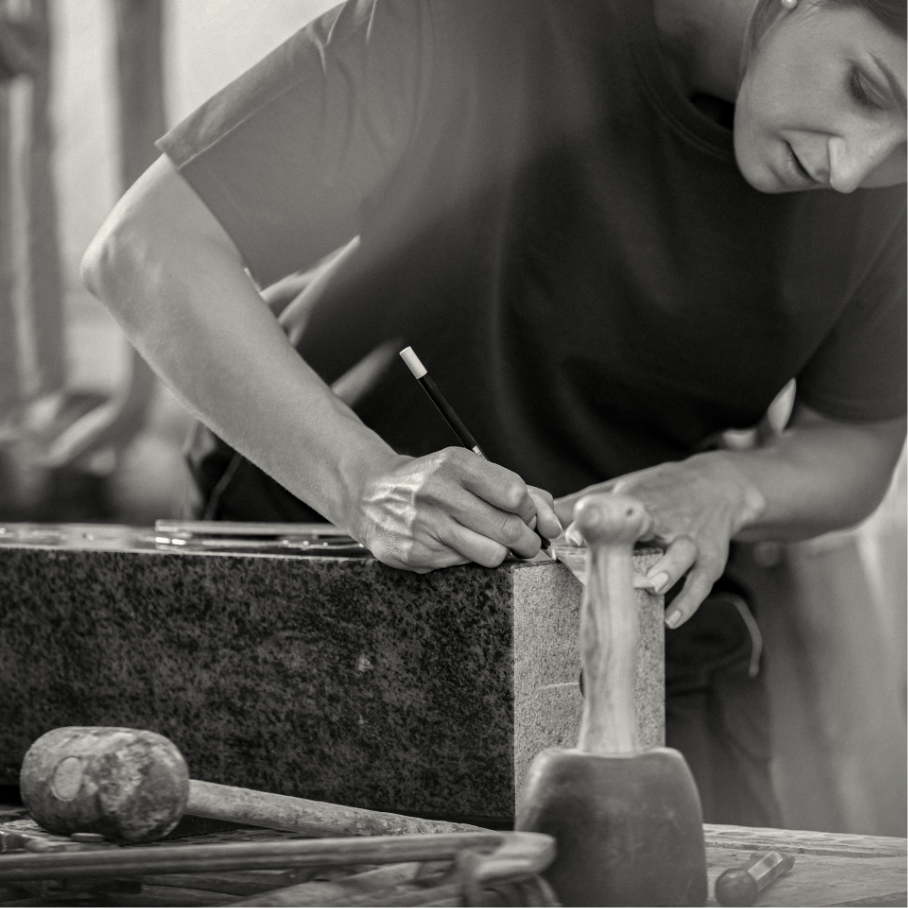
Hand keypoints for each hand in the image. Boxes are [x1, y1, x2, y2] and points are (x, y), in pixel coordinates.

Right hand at [349, 446, 561, 571]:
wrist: (370, 494)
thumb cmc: (432, 481)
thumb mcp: (469, 470)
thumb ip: (517, 490)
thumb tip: (554, 522)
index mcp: (455, 464)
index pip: (515, 494)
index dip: (530, 511)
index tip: (526, 515)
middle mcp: (438, 492)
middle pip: (509, 529)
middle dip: (527, 541)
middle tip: (524, 542)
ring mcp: (425, 525)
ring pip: (492, 554)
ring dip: (502, 554)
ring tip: (493, 544)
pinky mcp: (415, 554)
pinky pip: (463, 566)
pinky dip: (469, 559)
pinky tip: (457, 546)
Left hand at [556, 452, 763, 626]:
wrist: (721, 486)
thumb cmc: (663, 491)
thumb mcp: (630, 487)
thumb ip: (593, 500)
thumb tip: (552, 512)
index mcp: (642, 501)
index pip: (614, 510)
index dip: (592, 524)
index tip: (572, 539)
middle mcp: (667, 519)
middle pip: (650, 529)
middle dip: (632, 544)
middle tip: (612, 565)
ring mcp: (691, 539)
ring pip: (683, 553)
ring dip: (669, 569)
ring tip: (652, 586)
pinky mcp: (711, 558)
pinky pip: (701, 582)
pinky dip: (688, 602)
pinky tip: (670, 620)